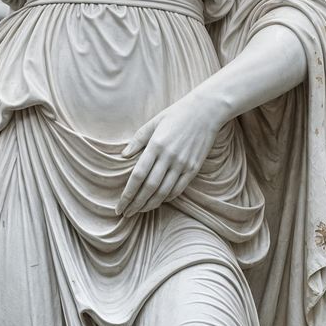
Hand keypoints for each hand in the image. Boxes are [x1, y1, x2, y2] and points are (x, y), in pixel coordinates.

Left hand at [117, 97, 224, 217]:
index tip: (119, 206)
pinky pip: (178, 188)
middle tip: (126, 214)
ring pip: (164, 192)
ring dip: (150, 204)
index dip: (127, 194)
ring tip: (139, 211)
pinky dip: (167, 197)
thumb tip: (123, 156)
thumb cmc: (176, 114)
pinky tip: (158, 201)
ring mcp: (183, 164)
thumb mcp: (153, 122)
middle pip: (149, 188)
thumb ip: (138, 140)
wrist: (206, 111)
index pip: (137, 176)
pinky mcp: (193, 168)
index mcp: (156, 146)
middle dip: (135, 204)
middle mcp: (169, 157)